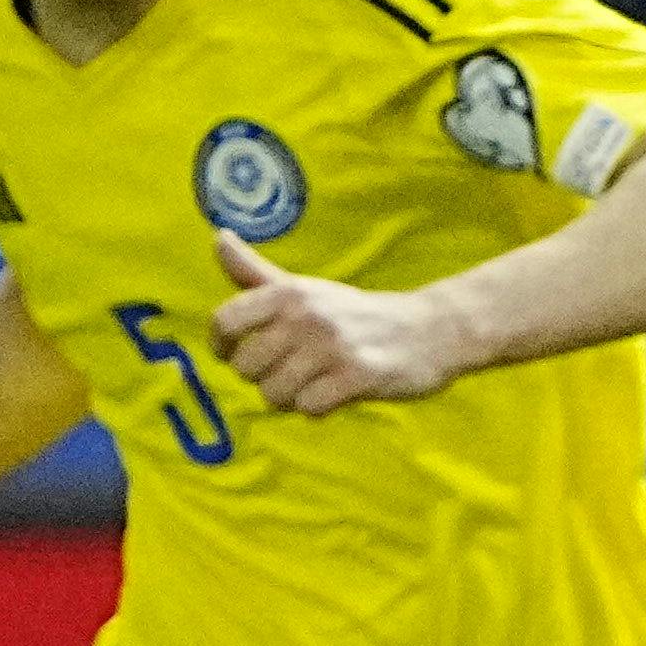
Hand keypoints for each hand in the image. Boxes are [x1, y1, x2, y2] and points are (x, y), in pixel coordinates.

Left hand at [208, 234, 465, 413]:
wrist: (427, 330)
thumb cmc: (355, 313)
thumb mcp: (304, 288)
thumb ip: (255, 271)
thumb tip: (218, 237)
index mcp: (289, 292)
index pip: (225, 321)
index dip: (223, 345)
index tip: (236, 352)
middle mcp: (306, 316)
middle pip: (246, 367)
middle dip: (263, 377)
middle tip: (291, 370)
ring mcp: (332, 346)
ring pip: (274, 393)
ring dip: (290, 397)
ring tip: (313, 383)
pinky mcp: (357, 375)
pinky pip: (308, 408)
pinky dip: (317, 408)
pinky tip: (334, 393)